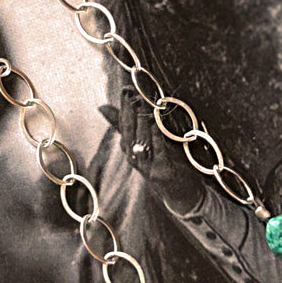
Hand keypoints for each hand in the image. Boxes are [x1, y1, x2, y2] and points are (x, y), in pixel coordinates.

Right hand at [117, 88, 203, 214]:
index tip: (126, 89)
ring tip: (142, 104)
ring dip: (141, 122)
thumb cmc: (161, 164)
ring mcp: (146, 166)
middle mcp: (133, 157)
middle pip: (128, 132)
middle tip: (131, 93)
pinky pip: (157, 151)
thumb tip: (101, 107)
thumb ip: (125, 125)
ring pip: (139, 141)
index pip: (122, 124)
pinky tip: (156, 124)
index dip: (124, 107)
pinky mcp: (160, 172)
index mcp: (129, 148)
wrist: (179, 193)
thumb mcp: (144, 142)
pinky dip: (155, 137)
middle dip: (129, 112)